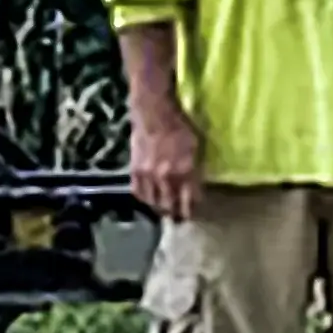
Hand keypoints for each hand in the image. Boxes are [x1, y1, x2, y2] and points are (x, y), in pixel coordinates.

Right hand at [130, 103, 200, 221]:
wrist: (154, 113)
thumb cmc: (181, 126)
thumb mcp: (198, 147)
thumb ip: (196, 168)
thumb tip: (196, 185)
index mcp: (186, 171)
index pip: (190, 201)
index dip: (192, 210)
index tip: (194, 213)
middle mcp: (166, 177)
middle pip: (171, 206)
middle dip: (177, 215)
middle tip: (180, 219)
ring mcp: (148, 175)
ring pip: (154, 203)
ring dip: (161, 209)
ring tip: (166, 212)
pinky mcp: (134, 170)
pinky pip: (138, 192)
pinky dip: (145, 199)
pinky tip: (150, 200)